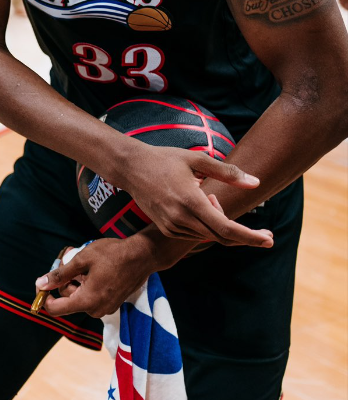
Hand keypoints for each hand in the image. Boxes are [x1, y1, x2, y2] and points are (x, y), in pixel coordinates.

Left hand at [35, 238, 151, 318]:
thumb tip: (40, 284)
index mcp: (87, 301)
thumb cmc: (112, 254)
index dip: (45, 297)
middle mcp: (96, 310)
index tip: (44, 282)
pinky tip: (95, 271)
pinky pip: (91, 298)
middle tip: (70, 261)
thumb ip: (60, 274)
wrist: (142, 256)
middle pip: (68, 300)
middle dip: (65, 282)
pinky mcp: (112, 304)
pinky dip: (87, 285)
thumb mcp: (82, 259)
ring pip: (79, 298)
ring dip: (76, 282)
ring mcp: (106, 308)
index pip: (55, 309)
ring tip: (85, 264)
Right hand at [118, 142, 271, 247]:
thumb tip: (256, 183)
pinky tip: (200, 204)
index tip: (269, 241)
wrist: (131, 168)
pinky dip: (206, 225)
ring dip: (220, 223)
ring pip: (208, 236)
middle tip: (264, 232)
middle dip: (243, 235)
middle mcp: (180, 218)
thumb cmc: (166, 159)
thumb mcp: (197, 159)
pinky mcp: (166, 228)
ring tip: (210, 196)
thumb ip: (228, 172)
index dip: (250, 237)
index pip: (227, 228)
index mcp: (191, 201)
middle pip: (221, 237)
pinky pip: (195, 234)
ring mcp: (171, 225)